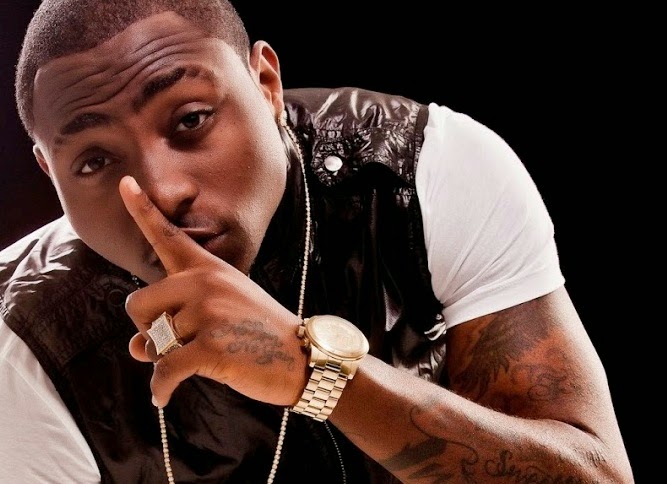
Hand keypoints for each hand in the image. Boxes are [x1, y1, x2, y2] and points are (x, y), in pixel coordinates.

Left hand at [119, 175, 306, 407]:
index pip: (169, 236)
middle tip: (174, 344)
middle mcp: (204, 283)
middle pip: (137, 303)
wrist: (303, 357)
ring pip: (151, 341)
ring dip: (163, 359)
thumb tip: (135, 348)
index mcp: (209, 270)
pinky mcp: (209, 345)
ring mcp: (207, 312)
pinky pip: (164, 370)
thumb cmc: (261, 335)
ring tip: (191, 364)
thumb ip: (175, 324)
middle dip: (147, 328)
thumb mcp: (220, 319)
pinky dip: (161, 389)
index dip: (142, 209)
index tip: (125, 182)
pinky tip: (163, 397)